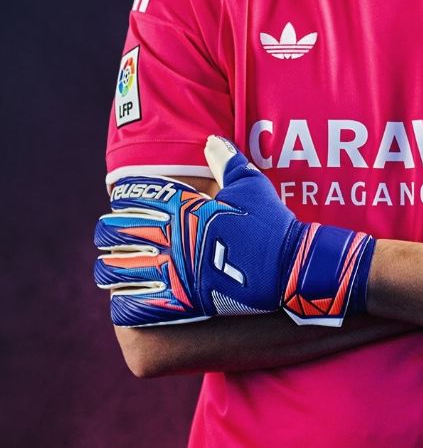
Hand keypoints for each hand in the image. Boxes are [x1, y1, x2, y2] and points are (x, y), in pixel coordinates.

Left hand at [94, 137, 374, 327]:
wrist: (288, 268)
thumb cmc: (270, 223)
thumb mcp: (250, 184)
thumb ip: (227, 159)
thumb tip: (211, 139)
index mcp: (183, 207)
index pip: (133, 199)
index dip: (123, 202)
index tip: (122, 205)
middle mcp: (170, 238)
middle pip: (113, 234)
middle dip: (108, 234)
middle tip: (112, 237)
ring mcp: (171, 272)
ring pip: (114, 271)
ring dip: (110, 268)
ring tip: (113, 268)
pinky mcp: (178, 303)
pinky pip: (131, 308)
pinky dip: (122, 305)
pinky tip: (125, 299)